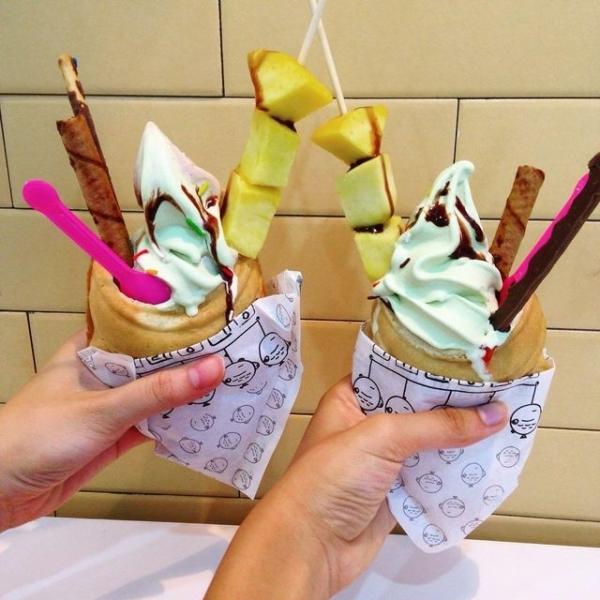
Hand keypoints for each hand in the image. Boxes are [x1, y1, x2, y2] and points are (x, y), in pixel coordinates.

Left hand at [0, 330, 222, 531]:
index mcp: (92, 348)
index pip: (141, 324)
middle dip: (191, 359)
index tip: (217, 316)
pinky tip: (207, 417)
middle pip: (155, 361)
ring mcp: (110, 405)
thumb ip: (159, 391)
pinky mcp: (114, 435)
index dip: (177, 320)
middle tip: (237, 350)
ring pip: (157, 393)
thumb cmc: (40, 434)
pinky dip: (176, 422)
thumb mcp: (104, 408)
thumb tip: (215, 367)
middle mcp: (104, 372)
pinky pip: (153, 423)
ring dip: (187, 393)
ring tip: (233, 380)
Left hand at [206, 376, 506, 599]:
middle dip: (453, 402)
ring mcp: (382, 458)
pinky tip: (487, 458)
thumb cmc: (332, 477)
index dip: (431, 366)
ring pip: (428, 441)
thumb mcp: (382, 437)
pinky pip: (431, 473)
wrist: (311, 545)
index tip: (470, 359)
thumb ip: (437, 425)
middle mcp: (367, 423)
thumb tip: (495, 415)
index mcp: (352, 397)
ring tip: (504, 418)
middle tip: (497, 387)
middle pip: (417, 407)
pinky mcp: (396, 490)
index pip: (396, 371)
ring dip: (459, 436)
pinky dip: (455, 468)